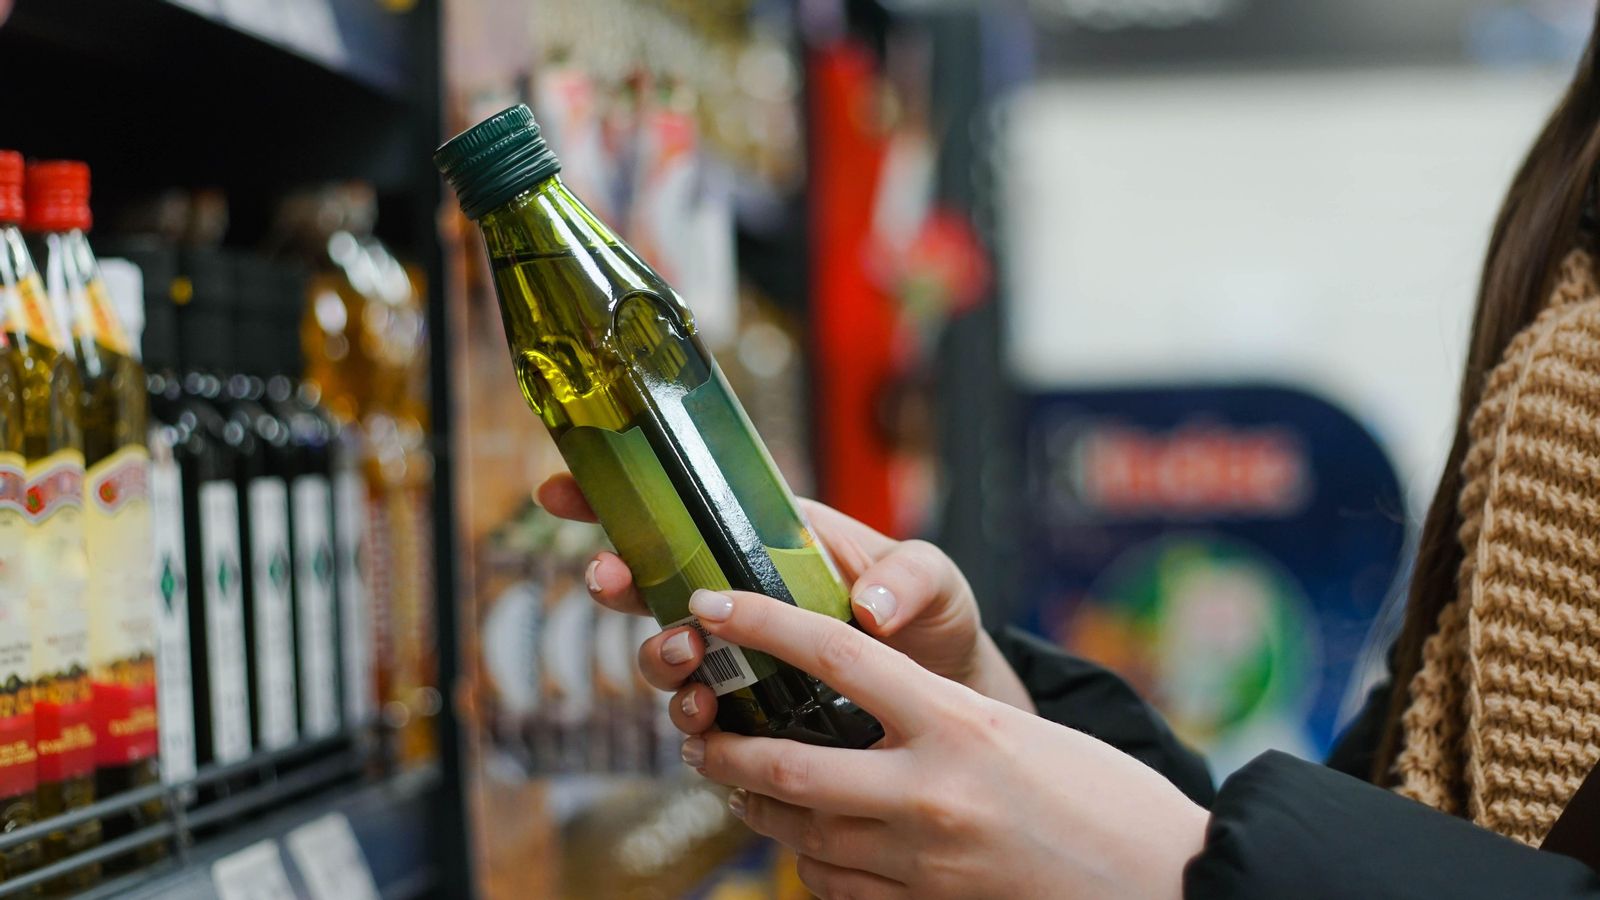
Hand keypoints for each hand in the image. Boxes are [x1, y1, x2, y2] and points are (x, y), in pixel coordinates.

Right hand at [536, 474, 1032, 712]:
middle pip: (652, 581)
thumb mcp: (935, 582)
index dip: (618, 497)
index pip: (684, 507)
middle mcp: (741, 596)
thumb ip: (910, 579)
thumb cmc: (934, 622)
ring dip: (658, 656)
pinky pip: (699, 721)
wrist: (948, 701)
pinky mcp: (747, 718)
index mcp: (771, 540)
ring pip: (665, 654)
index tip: (564, 490)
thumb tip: (868, 606)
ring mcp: (738, 660)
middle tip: (612, 583)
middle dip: (617, 580)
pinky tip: (707, 729)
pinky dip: (692, 725)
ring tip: (686, 660)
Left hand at [678, 588, 1207, 899]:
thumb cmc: (1108, 800)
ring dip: (756, 810)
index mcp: (960, 724)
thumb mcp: (1023, 733)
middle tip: (699, 731)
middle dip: (724, 750)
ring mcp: (926, 863)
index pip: (833, 654)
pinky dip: (809, 862)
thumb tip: (869, 707)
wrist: (1172, 887)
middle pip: (785, 766)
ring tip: (735, 786)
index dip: (760, 623)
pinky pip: (837, 889)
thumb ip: (940, 719)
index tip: (714, 605)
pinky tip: (806, 845)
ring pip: (800, 836)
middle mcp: (932, 792)